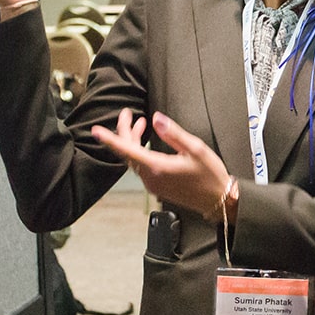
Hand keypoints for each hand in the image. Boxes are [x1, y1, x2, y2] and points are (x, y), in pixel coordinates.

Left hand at [91, 109, 231, 215]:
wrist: (217, 201)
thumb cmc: (210, 175)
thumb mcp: (196, 149)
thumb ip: (173, 133)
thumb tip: (156, 119)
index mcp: (158, 167)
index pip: (127, 150)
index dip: (110, 139)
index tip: (96, 131)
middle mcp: (151, 178)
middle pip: (128, 153)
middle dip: (124, 132)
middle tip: (128, 114)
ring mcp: (152, 184)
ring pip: (133, 159)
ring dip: (133, 141)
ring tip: (140, 123)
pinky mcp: (156, 186)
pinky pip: (140, 166)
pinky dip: (140, 151)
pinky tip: (147, 142)